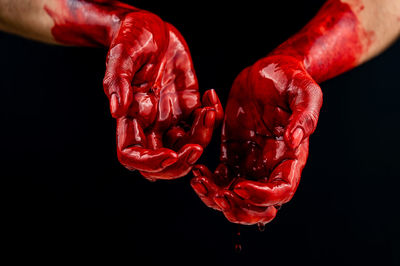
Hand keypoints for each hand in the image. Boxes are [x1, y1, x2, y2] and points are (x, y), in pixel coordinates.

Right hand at [115, 23, 222, 179]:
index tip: (172, 154)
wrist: (152, 27)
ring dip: (202, 139)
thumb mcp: (123, 54)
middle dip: (181, 163)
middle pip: (163, 163)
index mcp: (130, 116)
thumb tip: (116, 110)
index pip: (132, 155)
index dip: (150, 163)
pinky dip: (213, 119)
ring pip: (187, 147)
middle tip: (196, 148)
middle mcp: (150, 123)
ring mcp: (171, 116)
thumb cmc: (132, 37)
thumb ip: (118, 81)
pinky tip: (211, 96)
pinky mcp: (188, 106)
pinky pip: (203, 125)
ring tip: (207, 111)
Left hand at [191, 55, 321, 224]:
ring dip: (215, 198)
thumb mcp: (304, 91)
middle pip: (257, 206)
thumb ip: (305, 116)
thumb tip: (295, 140)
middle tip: (217, 194)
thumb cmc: (290, 79)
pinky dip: (207, 182)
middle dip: (237, 209)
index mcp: (290, 156)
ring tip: (199, 181)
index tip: (238, 186)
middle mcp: (269, 165)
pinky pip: (218, 178)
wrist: (269, 70)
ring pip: (233, 197)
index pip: (281, 191)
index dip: (261, 197)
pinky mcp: (231, 153)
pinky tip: (196, 170)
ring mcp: (248, 161)